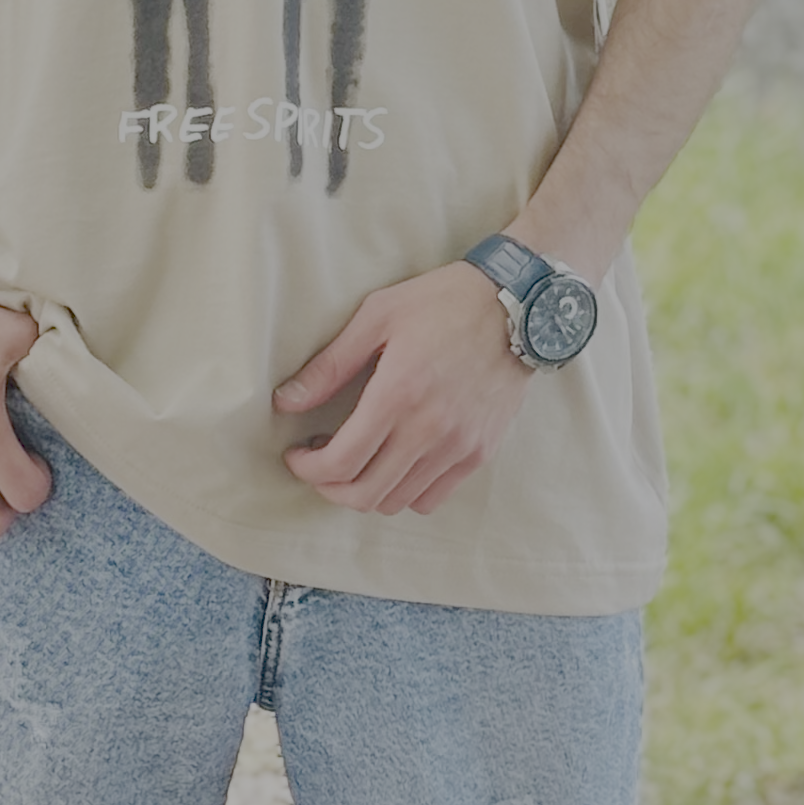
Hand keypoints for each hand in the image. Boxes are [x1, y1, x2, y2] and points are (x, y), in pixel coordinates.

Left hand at [274, 261, 527, 514]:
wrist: (517, 306)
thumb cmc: (444, 302)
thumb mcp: (377, 316)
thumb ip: (330, 364)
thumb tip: (286, 401)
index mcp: (398, 394)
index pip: (341, 462)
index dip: (308, 469)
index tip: (298, 455)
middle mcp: (429, 429)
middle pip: (364, 494)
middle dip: (329, 488)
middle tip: (319, 465)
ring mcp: (458, 446)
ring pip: (397, 501)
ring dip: (366, 491)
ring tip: (358, 460)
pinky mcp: (480, 452)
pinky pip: (432, 498)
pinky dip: (405, 493)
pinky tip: (395, 464)